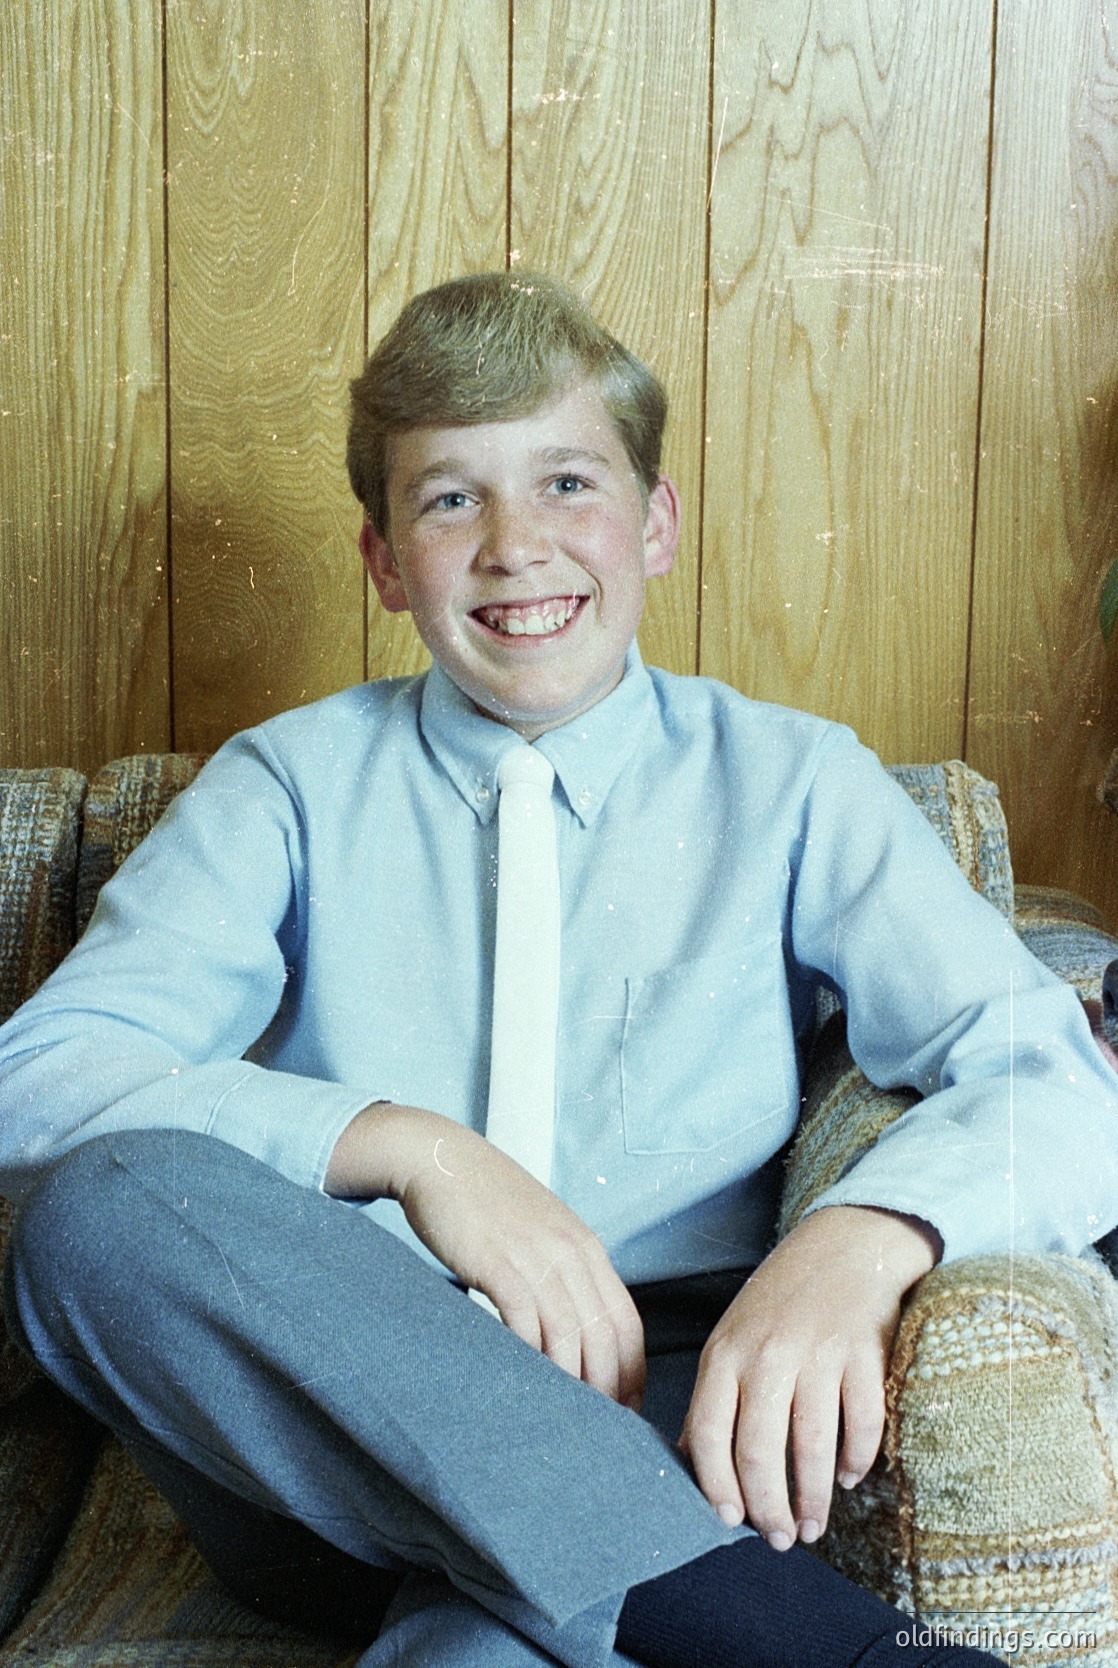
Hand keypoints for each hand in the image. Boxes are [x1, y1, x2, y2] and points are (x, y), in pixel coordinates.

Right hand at [325, 1103, 644, 1410]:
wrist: (441, 1159)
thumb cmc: (486, 1202)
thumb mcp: (541, 1231)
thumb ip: (563, 1271)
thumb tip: (575, 1329)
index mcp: (587, 1248)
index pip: (627, 1322)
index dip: (631, 1373)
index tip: (626, 1411)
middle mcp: (571, 1252)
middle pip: (604, 1336)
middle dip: (606, 1391)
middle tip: (598, 1433)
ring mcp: (536, 1257)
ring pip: (569, 1335)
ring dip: (570, 1384)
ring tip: (563, 1420)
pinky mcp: (498, 1264)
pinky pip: (524, 1322)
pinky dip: (529, 1357)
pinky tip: (523, 1382)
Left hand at [679, 1205, 939, 1548]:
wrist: (843, 1246)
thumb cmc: (779, 1302)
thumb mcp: (731, 1338)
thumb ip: (712, 1396)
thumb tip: (687, 1457)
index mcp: (726, 1353)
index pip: (709, 1432)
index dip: (716, 1484)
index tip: (729, 1520)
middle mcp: (767, 1355)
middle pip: (760, 1451)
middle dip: (769, 1508)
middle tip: (779, 1540)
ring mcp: (818, 1354)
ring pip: (812, 1447)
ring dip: (812, 1499)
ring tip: (812, 1526)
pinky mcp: (864, 1354)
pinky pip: (862, 1423)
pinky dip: (856, 1460)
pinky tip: (848, 1478)